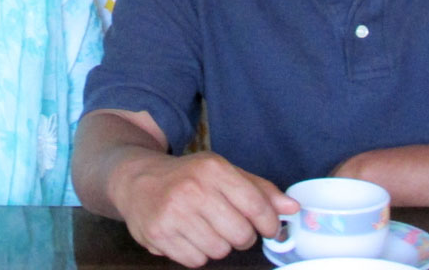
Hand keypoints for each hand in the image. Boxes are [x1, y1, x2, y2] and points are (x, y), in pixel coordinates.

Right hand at [110, 151, 295, 267]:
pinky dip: (196, 253)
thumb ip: (258, 189)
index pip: (257, 206)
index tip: (266, 226)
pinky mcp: (159, 234)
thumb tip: (292, 208)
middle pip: (241, 235)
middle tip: (227, 225)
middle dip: (240, 235)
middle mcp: (192, 189)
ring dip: (216, 244)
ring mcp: (173, 213)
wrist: (136, 180)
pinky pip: (196, 261)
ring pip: (219, 251)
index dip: (269, 223)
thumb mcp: (221, 172)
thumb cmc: (187, 177)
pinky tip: (186, 235)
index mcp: (212, 168)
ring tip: (203, 227)